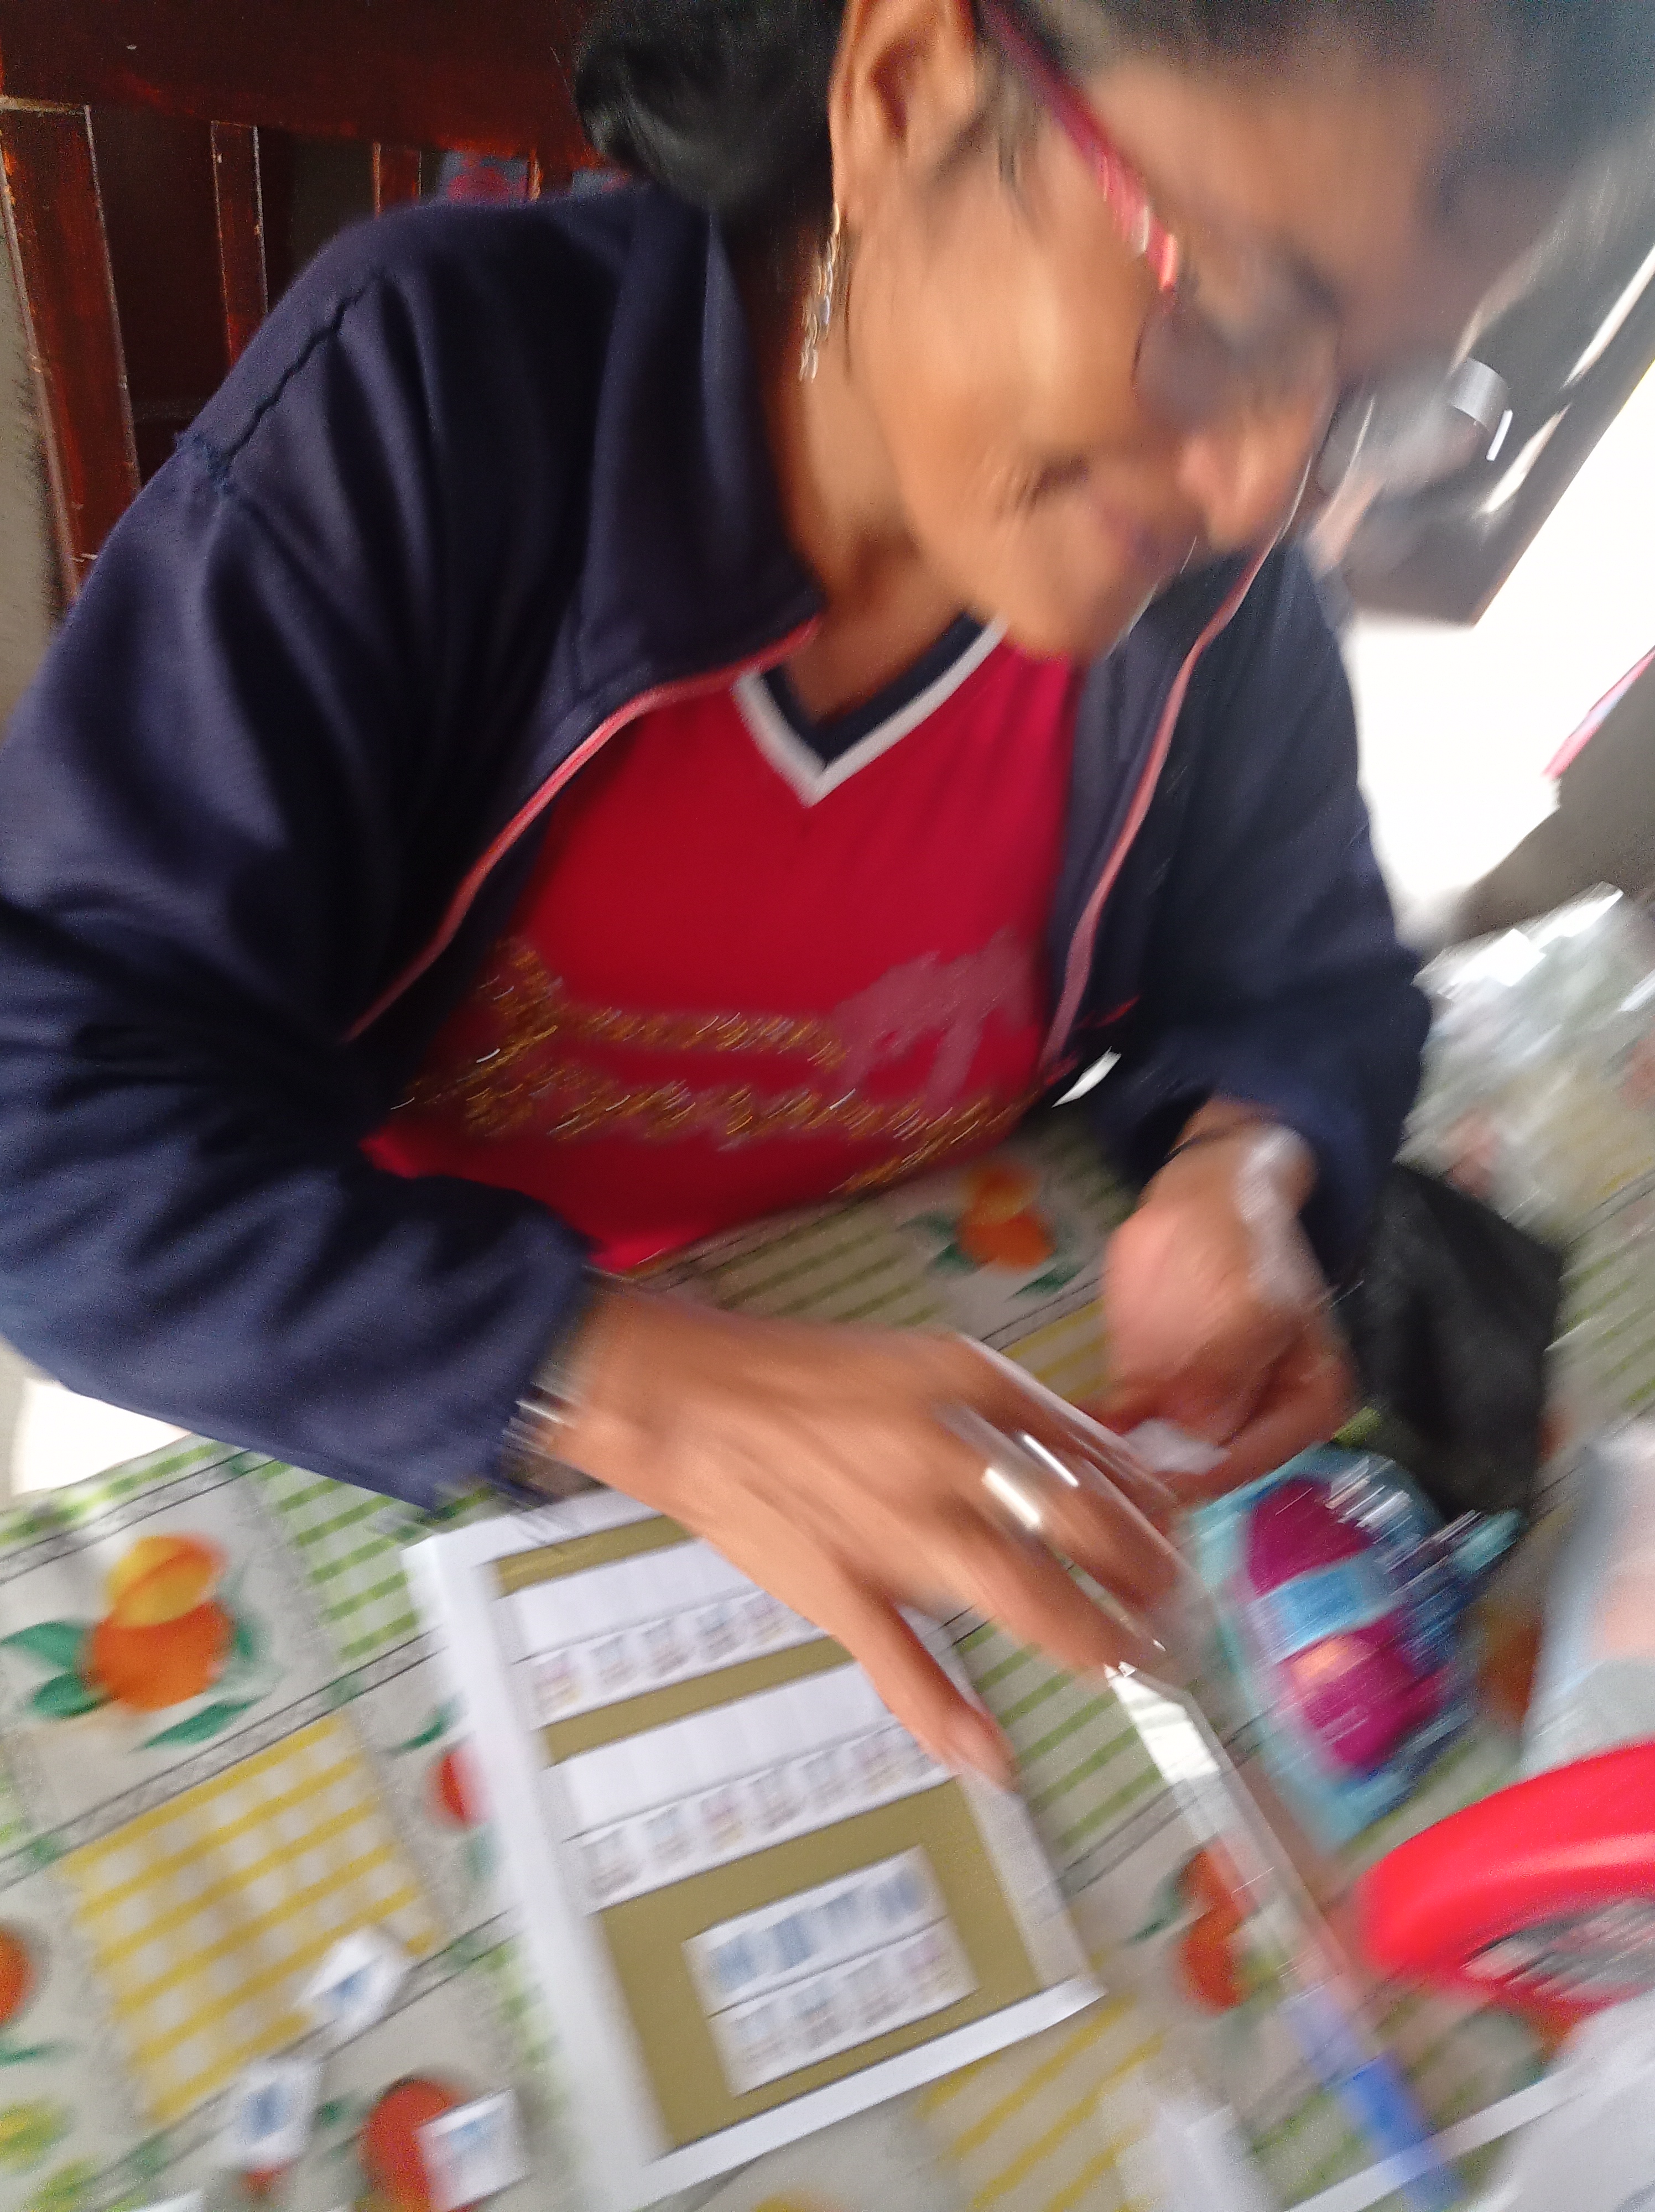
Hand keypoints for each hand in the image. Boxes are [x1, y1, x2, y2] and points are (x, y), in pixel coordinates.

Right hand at [557, 1293, 1179, 1781]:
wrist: (690, 1399)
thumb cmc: (811, 1378)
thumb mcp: (933, 1361)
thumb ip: (1016, 1412)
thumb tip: (1099, 1470)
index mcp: (974, 1389)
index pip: (1099, 1458)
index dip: (1154, 1510)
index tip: (1178, 1538)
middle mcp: (949, 1456)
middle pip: (1086, 1530)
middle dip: (1150, 1580)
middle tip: (1178, 1611)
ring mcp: (895, 1530)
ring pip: (1022, 1599)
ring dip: (1096, 1642)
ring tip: (1139, 1665)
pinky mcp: (839, 1591)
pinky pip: (903, 1666)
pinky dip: (949, 1720)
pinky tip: (996, 1761)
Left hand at [1096, 1117, 1352, 1502]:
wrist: (1203, 1191)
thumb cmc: (1241, 1237)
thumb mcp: (1245, 1304)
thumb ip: (1224, 1380)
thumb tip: (1191, 1456)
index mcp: (1306, 1405)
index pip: (1248, 1464)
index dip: (1195, 1477)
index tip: (1144, 1483)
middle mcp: (1254, 1423)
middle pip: (1200, 1474)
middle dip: (1149, 1483)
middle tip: (1098, 1487)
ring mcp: (1198, 1409)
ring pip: (1155, 1460)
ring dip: (1114, 1469)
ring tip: (1072, 1469)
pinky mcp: (1151, 1391)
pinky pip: (1120, 1428)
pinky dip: (1092, 1437)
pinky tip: (1062, 1438)